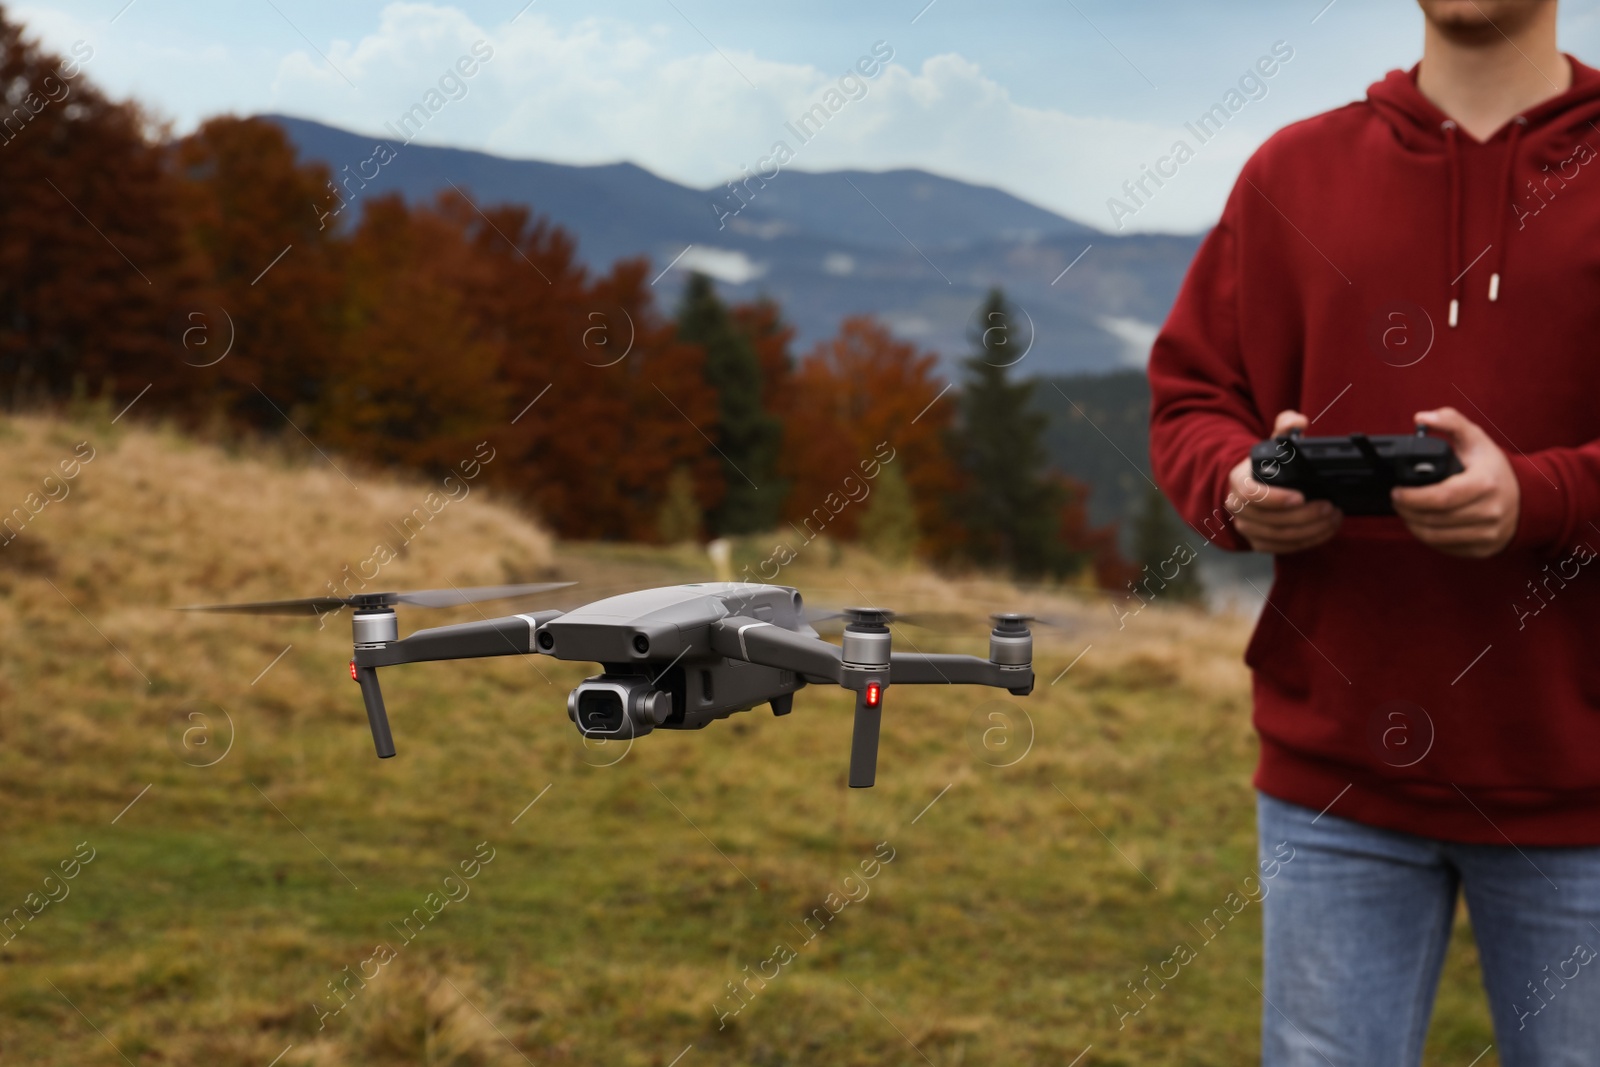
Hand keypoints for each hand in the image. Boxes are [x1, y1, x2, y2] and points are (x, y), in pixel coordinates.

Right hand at [1226, 410, 1341, 553]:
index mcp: (1238, 481)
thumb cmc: (1267, 465)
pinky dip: (1307, 542)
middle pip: (1270, 520)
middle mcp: (1237, 507)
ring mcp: (1246, 527)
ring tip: (1333, 518)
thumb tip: (1299, 422)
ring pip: (1279, 537)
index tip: (1301, 496)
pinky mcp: (1258, 542)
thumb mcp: (1275, 442)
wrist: (1252, 487)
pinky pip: (1283, 548)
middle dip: (1304, 516)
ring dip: (1310, 530)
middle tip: (1330, 507)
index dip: (1275, 498)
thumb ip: (1287, 426)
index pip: (1250, 494)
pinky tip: (1325, 530)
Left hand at [1391, 407, 1518, 557]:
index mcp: (1486, 483)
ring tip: (1405, 512)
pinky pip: (1445, 547)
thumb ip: (1450, 422)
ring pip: (1437, 537)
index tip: (1397, 491)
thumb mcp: (1476, 439)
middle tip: (1396, 501)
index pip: (1441, 497)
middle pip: (1435, 519)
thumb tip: (1422, 418)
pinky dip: (1427, 537)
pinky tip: (1422, 524)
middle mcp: (1490, 511)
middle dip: (1407, 511)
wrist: (1527, 499)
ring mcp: (1488, 533)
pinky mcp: (1483, 549)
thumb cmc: (1493, 468)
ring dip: (1413, 525)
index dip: (1413, 497)